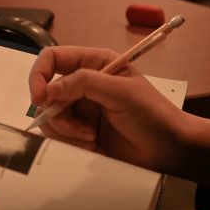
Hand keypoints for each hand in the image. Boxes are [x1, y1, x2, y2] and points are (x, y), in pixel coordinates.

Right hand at [29, 46, 209, 183]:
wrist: (170, 150)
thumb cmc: (153, 114)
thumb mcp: (121, 92)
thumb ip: (84, 83)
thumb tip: (48, 90)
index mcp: (94, 63)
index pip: (52, 59)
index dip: (40, 75)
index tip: (39, 98)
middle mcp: (83, 84)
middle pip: (46, 91)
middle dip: (56, 111)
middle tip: (76, 127)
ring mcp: (80, 109)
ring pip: (49, 115)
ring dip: (65, 129)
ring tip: (90, 137)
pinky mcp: (80, 132)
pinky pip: (58, 135)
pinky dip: (70, 141)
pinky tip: (92, 144)